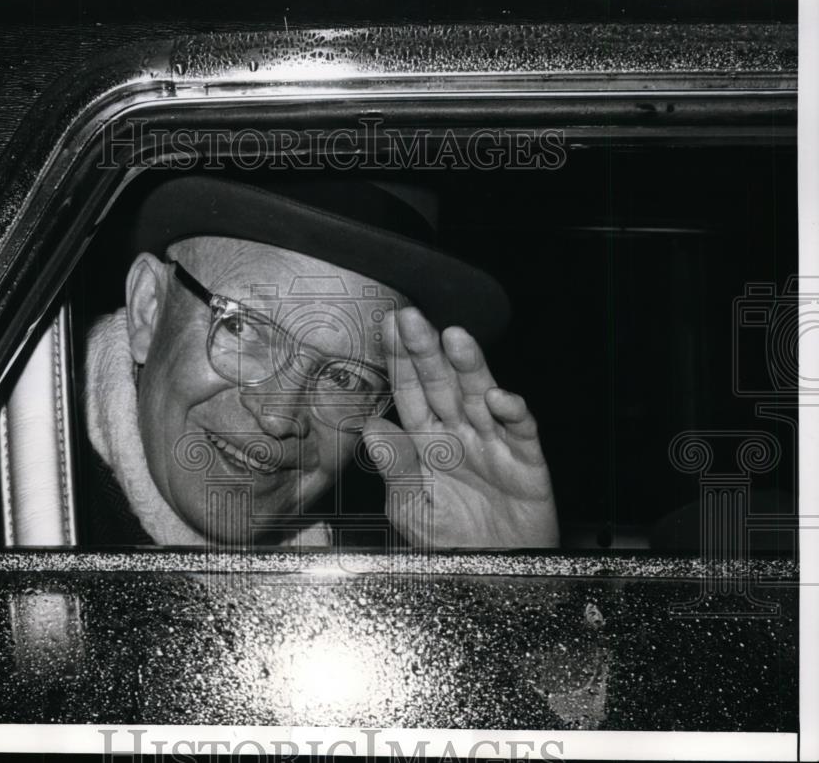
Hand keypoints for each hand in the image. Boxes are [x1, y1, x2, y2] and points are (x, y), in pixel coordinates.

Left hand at [363, 306, 557, 547]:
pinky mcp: (526, 459)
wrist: (494, 576)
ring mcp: (493, 442)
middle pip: (441, 384)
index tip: (386, 327)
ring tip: (454, 339)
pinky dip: (511, 413)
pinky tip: (498, 398)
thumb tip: (370, 426)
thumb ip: (395, 468)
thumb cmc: (450, 540)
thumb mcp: (411, 509)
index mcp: (428, 440)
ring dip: (469, 367)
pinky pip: (520, 430)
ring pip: (480, 395)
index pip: (409, 392)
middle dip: (426, 351)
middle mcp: (460, 432)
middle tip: (411, 319)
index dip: (399, 360)